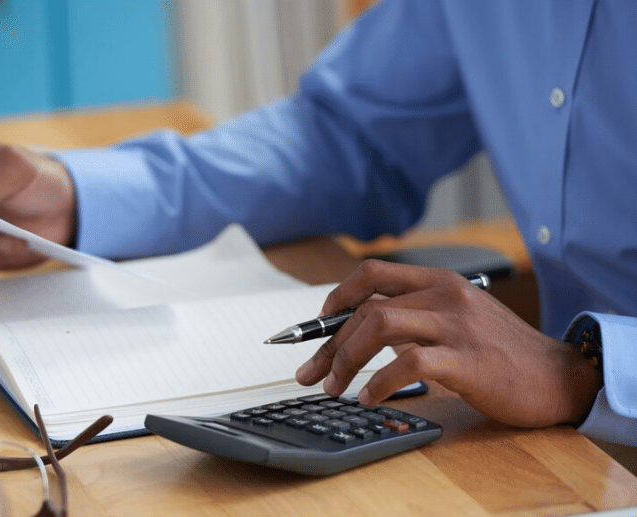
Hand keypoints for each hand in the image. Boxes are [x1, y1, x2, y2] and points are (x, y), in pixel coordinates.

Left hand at [295, 260, 602, 427]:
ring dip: (345, 358)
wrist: (558, 375)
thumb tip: (359, 332)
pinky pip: (408, 363)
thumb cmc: (501, 352)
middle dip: (329, 343)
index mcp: (439, 281)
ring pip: (378, 326)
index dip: (336, 298)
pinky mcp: (466, 359)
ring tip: (334, 387)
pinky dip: (379, 382)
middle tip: (313, 373)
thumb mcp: (456, 318)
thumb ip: (414, 316)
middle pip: (366, 307)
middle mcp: (444, 294)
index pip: (371, 274)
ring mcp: (456, 324)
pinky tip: (369, 399)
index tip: (316, 326)